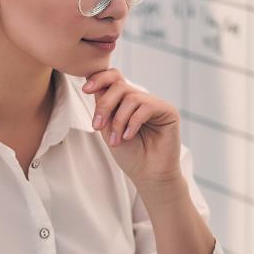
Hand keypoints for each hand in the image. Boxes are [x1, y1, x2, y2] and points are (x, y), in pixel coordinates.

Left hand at [81, 68, 181, 189]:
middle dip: (104, 105)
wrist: (148, 175)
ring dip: (118, 120)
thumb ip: (103, 106)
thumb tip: (94, 83)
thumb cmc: (130, 155)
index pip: (114, 78)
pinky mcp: (168, 111)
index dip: (99, 78)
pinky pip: (146, 107)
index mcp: (126, 101)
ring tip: (116, 140)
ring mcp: (155, 104)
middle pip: (119, 85)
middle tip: (98, 127)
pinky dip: (133, 122)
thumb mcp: (108, 129)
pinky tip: (128, 136)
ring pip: (130, 97)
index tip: (85, 89)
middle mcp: (141, 99)